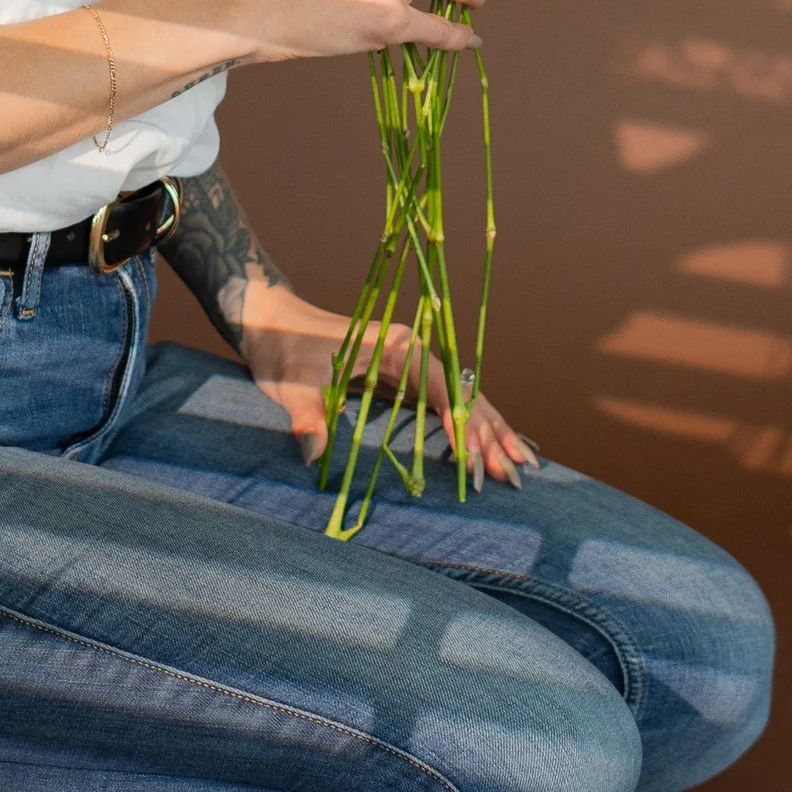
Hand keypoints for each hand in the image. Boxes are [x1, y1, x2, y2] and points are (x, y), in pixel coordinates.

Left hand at [233, 282, 541, 489]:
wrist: (270, 319)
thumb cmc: (280, 348)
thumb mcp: (290, 384)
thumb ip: (306, 417)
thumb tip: (314, 456)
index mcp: (394, 346)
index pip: (440, 386)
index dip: (458, 422)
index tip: (472, 457)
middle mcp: (411, 351)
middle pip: (462, 392)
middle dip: (488, 434)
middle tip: (514, 472)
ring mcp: (410, 362)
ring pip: (461, 397)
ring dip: (489, 431)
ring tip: (520, 464)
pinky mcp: (402, 376)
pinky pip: (444, 401)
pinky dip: (469, 424)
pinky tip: (489, 447)